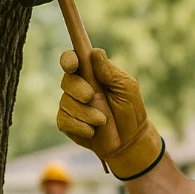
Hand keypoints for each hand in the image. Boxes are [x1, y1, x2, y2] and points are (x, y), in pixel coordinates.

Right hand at [56, 48, 164, 179]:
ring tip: (102, 120)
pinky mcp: (66, 123)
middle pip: (67, 80)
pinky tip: (93, 131)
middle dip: (78, 89)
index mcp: (92, 74)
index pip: (74, 59)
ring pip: (66, 102)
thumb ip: (110, 72)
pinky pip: (64, 120)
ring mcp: (71, 105)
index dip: (69, 58)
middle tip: (91, 96)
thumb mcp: (127, 89)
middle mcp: (78, 87)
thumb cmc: (130, 111)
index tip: (72, 63)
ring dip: (85, 113)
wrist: (130, 141)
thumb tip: (96, 52)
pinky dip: (81, 126)